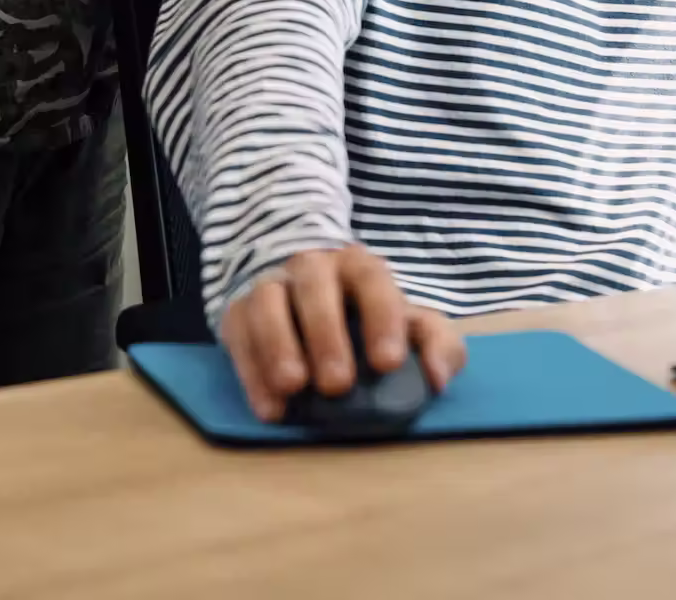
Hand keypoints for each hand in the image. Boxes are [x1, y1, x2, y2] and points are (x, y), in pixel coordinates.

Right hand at [220, 244, 465, 422]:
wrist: (297, 281)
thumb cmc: (361, 313)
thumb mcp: (405, 321)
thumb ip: (435, 343)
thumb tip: (437, 377)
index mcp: (358, 266)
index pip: (372, 279)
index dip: (381, 316)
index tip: (388, 362)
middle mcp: (312, 267)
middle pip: (315, 287)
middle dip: (326, 333)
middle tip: (338, 383)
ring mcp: (271, 285)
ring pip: (268, 301)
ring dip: (278, 344)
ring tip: (294, 386)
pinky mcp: (238, 312)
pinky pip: (239, 335)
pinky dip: (251, 371)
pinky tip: (270, 407)